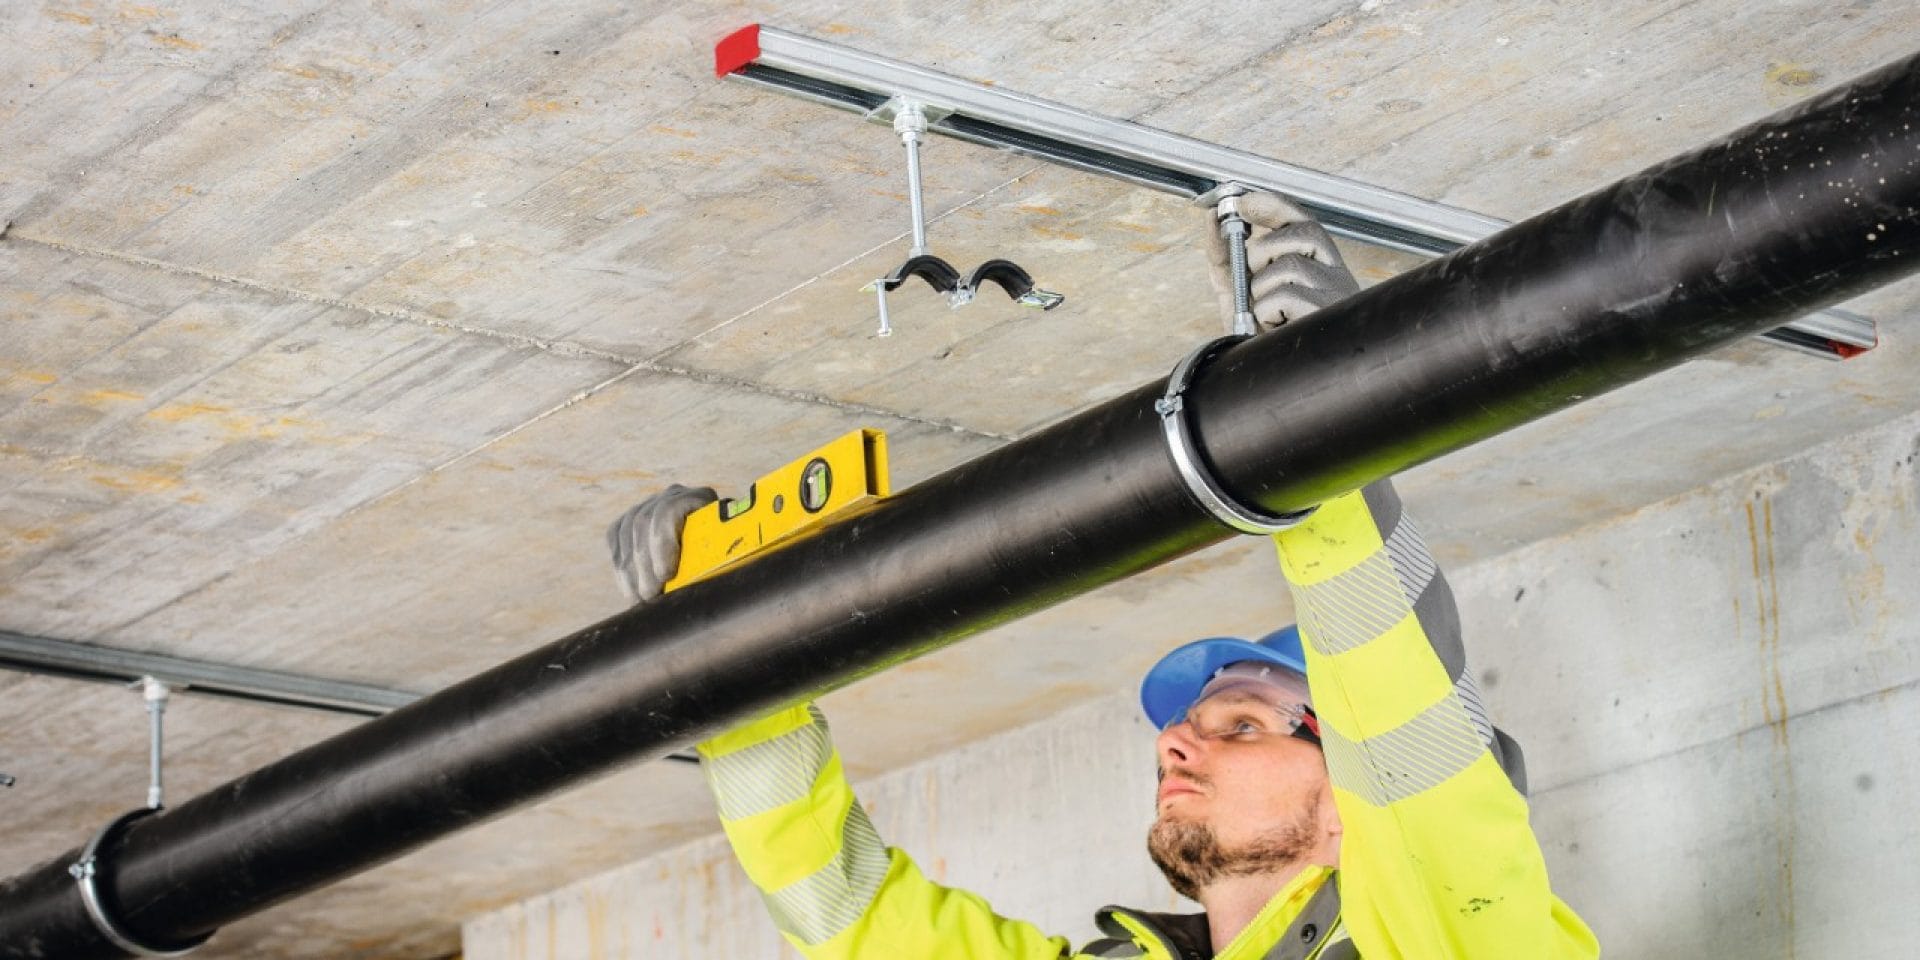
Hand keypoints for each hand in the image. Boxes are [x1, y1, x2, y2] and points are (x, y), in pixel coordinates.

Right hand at [606, 484, 716, 602]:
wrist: (715, 550)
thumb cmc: (724, 558)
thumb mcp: (724, 557)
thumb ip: (714, 561)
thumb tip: (699, 582)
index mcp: (699, 498)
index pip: (669, 511)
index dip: (662, 543)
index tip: (666, 575)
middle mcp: (673, 494)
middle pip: (644, 522)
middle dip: (644, 563)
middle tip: (650, 595)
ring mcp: (650, 504)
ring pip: (628, 530)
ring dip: (630, 569)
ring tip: (640, 598)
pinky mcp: (631, 518)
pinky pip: (615, 535)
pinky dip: (620, 562)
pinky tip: (628, 586)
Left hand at [1203, 191, 1360, 332]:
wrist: (1283, 385)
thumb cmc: (1266, 338)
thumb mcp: (1240, 293)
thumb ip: (1224, 258)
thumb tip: (1211, 217)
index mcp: (1319, 267)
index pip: (1303, 221)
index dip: (1274, 204)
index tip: (1242, 201)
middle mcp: (1334, 276)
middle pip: (1299, 235)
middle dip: (1262, 251)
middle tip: (1252, 280)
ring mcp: (1336, 295)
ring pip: (1288, 267)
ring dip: (1262, 291)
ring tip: (1265, 317)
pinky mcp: (1328, 317)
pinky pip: (1285, 296)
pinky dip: (1266, 312)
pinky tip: (1272, 328)